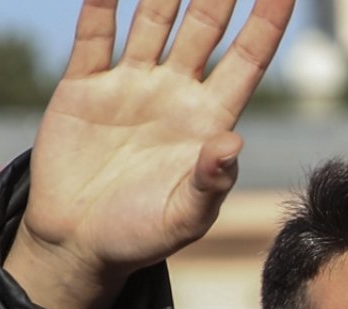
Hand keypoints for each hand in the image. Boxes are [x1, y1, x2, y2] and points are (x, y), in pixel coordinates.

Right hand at [5, 0, 293, 308]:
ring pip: (154, 20)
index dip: (267, 23)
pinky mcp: (84, 87)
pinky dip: (99, 5)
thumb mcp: (185, 218)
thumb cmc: (143, 236)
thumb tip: (232, 145)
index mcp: (210, 120)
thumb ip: (211, 182)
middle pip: (205, 28)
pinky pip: (94, 36)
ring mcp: (131, 85)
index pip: (248, 59)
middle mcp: (176, 93)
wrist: (80, 244)